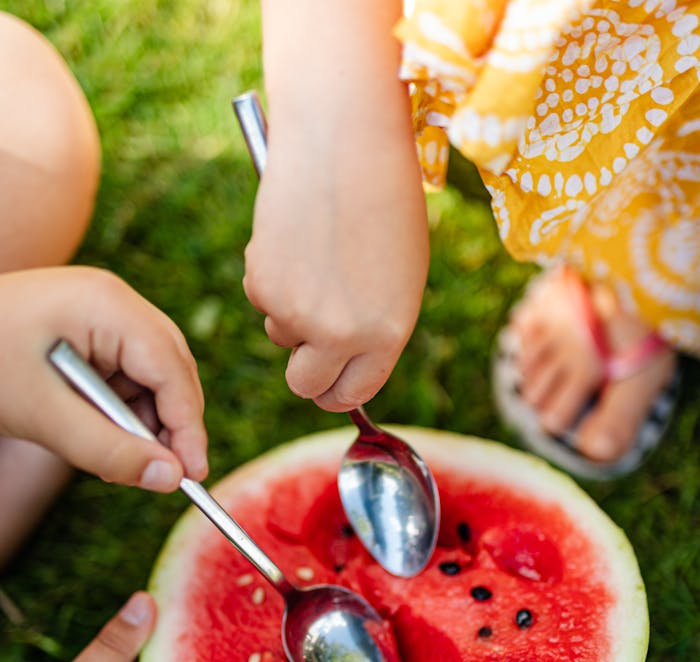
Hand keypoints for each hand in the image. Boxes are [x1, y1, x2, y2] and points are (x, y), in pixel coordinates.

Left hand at [0, 266, 207, 491]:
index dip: (187, 425)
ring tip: (112, 459)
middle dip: (168, 425)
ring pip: (153, 378)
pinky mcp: (92, 332)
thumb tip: (170, 479)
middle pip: (172, 370)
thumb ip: (109, 450)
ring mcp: (104, 314)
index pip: (171, 368)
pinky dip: (122, 412)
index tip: (190, 475)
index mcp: (107, 305)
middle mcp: (115, 302)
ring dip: (142, 423)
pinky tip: (98, 436)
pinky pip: (128, 377)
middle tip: (160, 475)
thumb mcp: (43, 416)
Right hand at [243, 0, 429, 411]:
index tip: (328, 387)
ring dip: (290, 311)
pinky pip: (261, 299)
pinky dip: (271, 276)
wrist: (344, 141)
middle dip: (305, 372)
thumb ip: (373, 323)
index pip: (353, 393)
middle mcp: (342, 335)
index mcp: (388, 334)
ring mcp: (298, 314)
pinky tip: (293, 236)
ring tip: (314, 256)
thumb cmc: (383, 200)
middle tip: (307, 346)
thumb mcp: (399, 276)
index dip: (337, 393)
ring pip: (281, 334)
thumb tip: (342, 356)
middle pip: (306, 384)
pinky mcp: (262, 286)